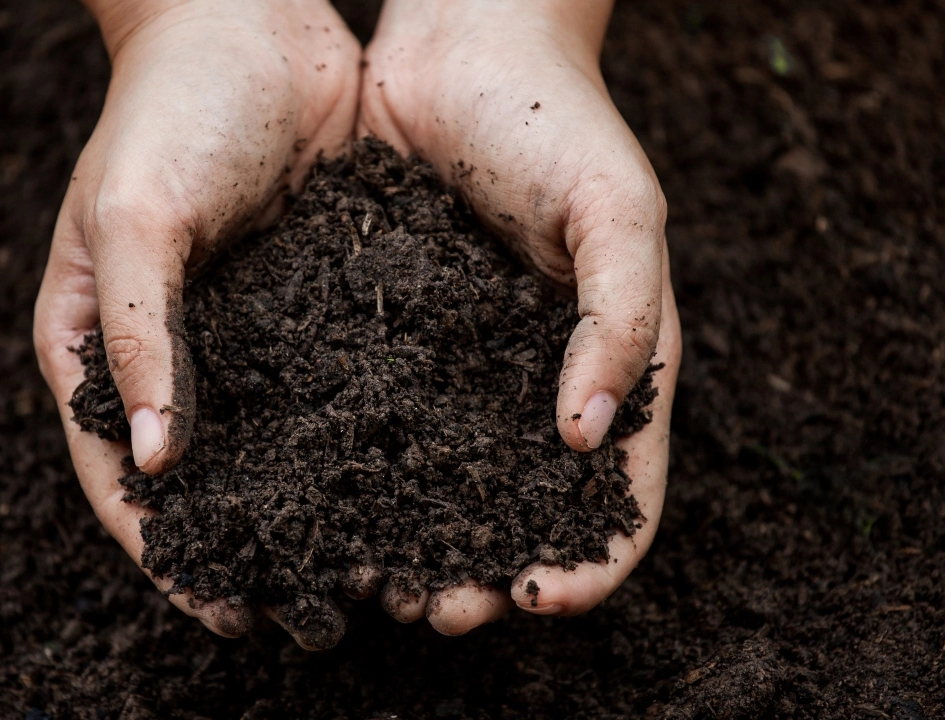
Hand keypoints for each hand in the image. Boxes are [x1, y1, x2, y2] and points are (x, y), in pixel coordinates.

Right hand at [33, 0, 359, 646]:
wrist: (251, 21)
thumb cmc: (169, 108)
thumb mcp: (135, 217)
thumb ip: (139, 336)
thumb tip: (158, 462)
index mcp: (97, 343)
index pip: (120, 475)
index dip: (167, 551)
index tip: (222, 612)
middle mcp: (171, 352)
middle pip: (202, 477)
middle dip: (249, 547)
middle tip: (307, 615)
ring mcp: (243, 334)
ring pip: (275, 444)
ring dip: (314, 506)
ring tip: (368, 569)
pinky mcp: (310, 306)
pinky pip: (332, 387)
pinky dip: (360, 439)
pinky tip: (408, 480)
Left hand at [359, 0, 681, 633]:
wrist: (464, 42)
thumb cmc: (560, 120)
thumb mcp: (620, 213)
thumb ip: (621, 323)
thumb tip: (586, 441)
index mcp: (612, 364)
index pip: (620, 493)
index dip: (591, 559)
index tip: (540, 596)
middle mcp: (536, 379)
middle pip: (524, 507)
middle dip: (489, 571)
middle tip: (440, 611)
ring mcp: (463, 363)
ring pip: (445, 478)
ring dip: (419, 540)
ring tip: (375, 579)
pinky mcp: (394, 335)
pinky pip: (381, 417)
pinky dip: (362, 470)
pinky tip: (323, 500)